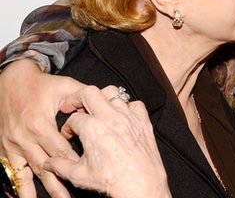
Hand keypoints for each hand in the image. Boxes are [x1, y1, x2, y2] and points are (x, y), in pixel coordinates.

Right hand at [0, 59, 84, 197]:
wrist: (10, 81)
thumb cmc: (40, 84)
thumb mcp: (64, 86)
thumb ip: (84, 97)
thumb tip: (106, 99)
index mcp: (40, 124)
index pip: (60, 149)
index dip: (74, 161)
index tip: (88, 172)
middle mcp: (25, 137)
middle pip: (47, 165)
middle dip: (60, 183)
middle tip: (71, 197)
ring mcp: (14, 145)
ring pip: (30, 173)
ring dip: (43, 189)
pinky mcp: (6, 150)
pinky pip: (13, 172)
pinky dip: (19, 188)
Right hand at [44, 86, 170, 197]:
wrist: (141, 184)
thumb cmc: (112, 181)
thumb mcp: (79, 175)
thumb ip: (60, 165)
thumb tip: (48, 162)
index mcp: (92, 128)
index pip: (73, 118)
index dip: (67, 127)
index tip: (69, 134)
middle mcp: (110, 117)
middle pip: (89, 93)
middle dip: (78, 98)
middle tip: (74, 106)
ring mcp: (128, 117)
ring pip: (114, 94)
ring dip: (103, 99)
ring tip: (98, 109)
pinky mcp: (143, 121)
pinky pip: (135, 104)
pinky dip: (127, 107)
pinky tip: (121, 116)